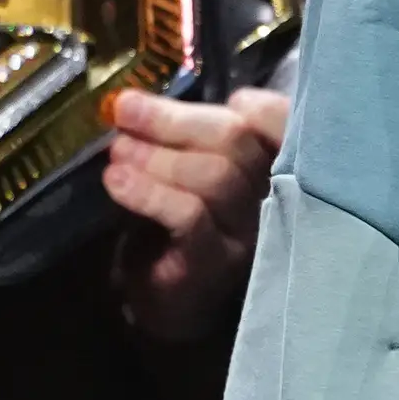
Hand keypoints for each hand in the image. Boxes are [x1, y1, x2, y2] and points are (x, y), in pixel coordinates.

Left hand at [104, 87, 288, 339]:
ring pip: (215, 177)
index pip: (283, 127)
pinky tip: (116, 181)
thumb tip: (137, 99)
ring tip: (117, 150)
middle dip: (176, 120)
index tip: (224, 99)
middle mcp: (269, 198)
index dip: (262, 108)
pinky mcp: (215, 262)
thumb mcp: (185, 171)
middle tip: (125, 109)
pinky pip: (190, 217)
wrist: (164, 301)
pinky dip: (149, 192)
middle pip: (237, 143)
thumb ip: (182, 136)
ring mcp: (246, 234)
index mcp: (267, 166)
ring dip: (157, 156)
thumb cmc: (176, 225)